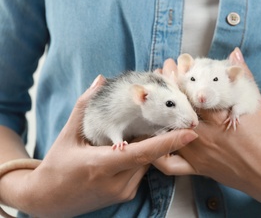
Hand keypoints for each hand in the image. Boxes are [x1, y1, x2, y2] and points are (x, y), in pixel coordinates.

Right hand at [0, 75, 197, 216]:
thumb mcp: (68, 135)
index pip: (142, 153)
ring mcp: (122, 191)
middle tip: (164, 117)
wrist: (49, 201)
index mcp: (101, 165)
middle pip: (148, 155)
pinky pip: (142, 171)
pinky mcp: (125, 195)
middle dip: (156, 135)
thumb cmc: (57, 166)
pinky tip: (130, 148)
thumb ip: (84, 105)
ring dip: (147, 146)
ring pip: (147, 163)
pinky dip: (141, 157)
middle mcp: (116, 182)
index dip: (167, 142)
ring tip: (138, 132)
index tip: (189, 132)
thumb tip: (100, 80)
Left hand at [153, 48, 260, 216]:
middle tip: (159, 73)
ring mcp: (197, 152)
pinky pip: (169, 164)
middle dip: (166, 87)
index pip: (192, 90)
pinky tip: (150, 140)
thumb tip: (234, 53)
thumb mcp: (257, 104)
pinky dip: (156, 154)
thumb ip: (244, 77)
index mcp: (219, 114)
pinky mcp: (197, 168)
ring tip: (151, 98)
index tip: (174, 63)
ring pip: (167, 130)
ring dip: (157, 112)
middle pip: (177, 106)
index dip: (180, 74)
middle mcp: (204, 132)